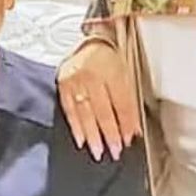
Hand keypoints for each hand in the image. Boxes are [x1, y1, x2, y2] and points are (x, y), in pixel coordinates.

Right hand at [57, 37, 139, 161]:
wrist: (91, 43)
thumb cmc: (111, 61)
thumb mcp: (126, 76)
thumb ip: (129, 103)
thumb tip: (133, 130)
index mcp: (113, 70)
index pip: (121, 103)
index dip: (126, 123)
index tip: (128, 140)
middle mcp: (92, 75)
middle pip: (103, 110)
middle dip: (110, 134)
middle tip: (114, 151)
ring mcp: (75, 80)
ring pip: (85, 112)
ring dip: (92, 135)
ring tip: (98, 152)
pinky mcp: (62, 85)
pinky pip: (70, 109)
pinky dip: (76, 127)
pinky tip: (81, 140)